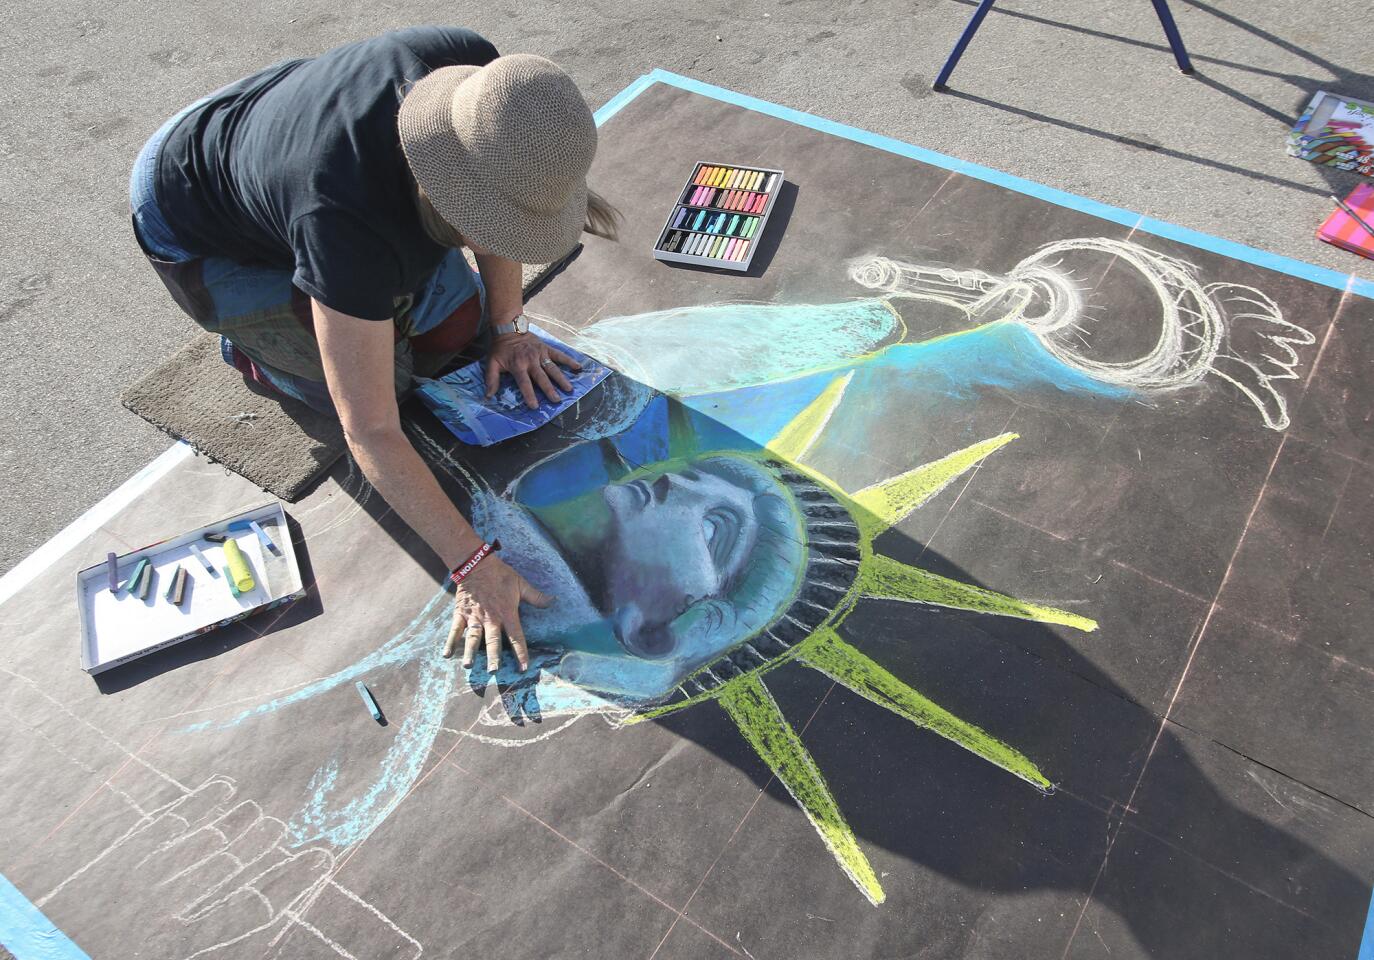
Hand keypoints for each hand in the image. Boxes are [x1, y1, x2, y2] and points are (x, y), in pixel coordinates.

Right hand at [443, 556, 553, 670]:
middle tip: (494, 671)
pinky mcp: (461, 614)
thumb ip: (536, 596)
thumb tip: (554, 601)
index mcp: (507, 613)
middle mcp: (490, 618)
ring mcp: (474, 617)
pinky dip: (450, 642)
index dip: (521, 653)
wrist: (476, 564)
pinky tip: (447, 655)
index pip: (516, 637)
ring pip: (473, 638)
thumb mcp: (521, 584)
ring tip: (468, 665)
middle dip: (494, 657)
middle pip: (493, 641)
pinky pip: (455, 630)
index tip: (523, 668)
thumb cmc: (500, 575)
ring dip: (470, 652)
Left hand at [485, 332, 582, 408]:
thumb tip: (488, 396)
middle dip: (549, 390)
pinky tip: (578, 367)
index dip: (529, 394)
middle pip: (541, 377)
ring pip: (552, 368)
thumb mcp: (492, 363)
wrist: (509, 328)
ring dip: (561, 379)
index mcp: (518, 365)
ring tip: (569, 389)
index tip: (535, 406)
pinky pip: (559, 355)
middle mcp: (531, 361)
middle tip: (557, 401)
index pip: (524, 383)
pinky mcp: (546, 348)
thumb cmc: (500, 348)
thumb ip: (491, 379)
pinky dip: (568, 360)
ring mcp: (540, 354)